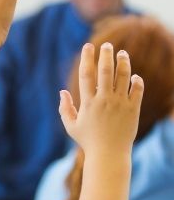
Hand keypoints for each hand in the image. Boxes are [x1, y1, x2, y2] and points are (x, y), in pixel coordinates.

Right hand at [59, 43, 143, 157]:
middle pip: (106, 71)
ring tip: (122, 54)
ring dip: (123, 62)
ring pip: (123, 76)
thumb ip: (65, 108)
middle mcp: (104, 100)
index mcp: (88, 103)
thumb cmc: (88, 141)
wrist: (109, 155)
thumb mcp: (71, 126)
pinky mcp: (133, 109)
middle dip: (106, 55)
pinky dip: (136, 80)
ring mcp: (120, 104)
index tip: (88, 46)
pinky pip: (137, 90)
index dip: (87, 58)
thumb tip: (62, 92)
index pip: (87, 74)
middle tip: (107, 45)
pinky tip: (133, 76)